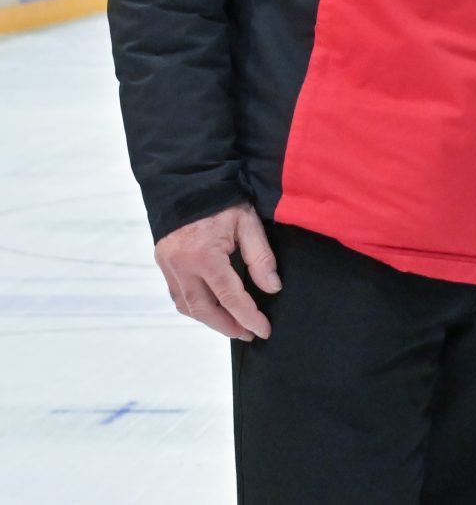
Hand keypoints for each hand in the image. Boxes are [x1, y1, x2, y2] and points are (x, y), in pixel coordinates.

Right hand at [154, 202, 279, 340]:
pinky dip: (195, 307)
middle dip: (227, 325)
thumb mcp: (249, 222)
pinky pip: (177, 295)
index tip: (263, 330)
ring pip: (187, 306)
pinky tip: (211, 310)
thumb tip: (272, 288)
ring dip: (210, 320)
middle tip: (248, 334)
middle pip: (204, 309)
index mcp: (204, 255)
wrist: (189, 182)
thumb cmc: (222, 200)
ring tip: (233, 326)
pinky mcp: (163, 263)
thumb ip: (261, 257)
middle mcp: (181, 265)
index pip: (230, 296)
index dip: (248, 317)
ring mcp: (168, 266)